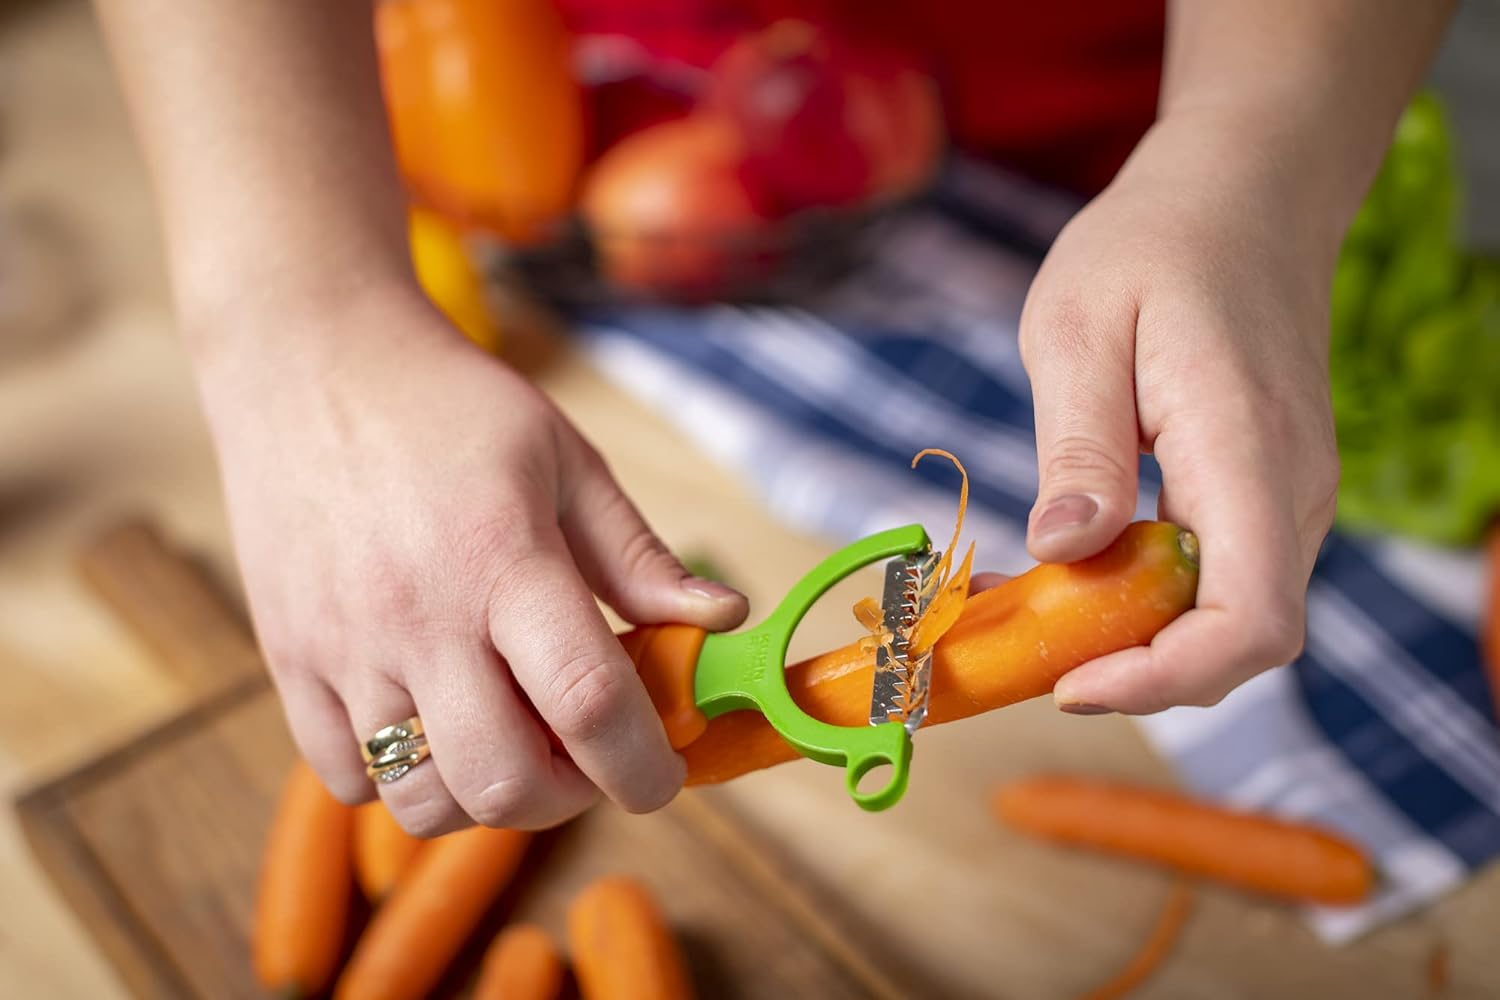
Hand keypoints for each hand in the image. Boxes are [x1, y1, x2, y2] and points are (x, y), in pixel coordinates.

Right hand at [199, 286, 747, 833]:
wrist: (310, 361)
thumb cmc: (452, 408)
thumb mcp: (566, 460)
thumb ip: (640, 557)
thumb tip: (724, 618)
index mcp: (504, 558)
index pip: (586, 702)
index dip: (641, 765)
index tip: (662, 775)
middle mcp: (418, 616)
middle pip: (504, 781)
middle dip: (569, 795)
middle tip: (585, 754)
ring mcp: (342, 646)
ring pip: (422, 799)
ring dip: (485, 796)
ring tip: (508, 737)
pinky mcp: (287, 659)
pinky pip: (343, 779)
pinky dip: (402, 779)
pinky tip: (433, 722)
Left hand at [1018, 113, 1341, 713]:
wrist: (1240, 195)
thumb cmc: (1152, 245)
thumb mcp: (1080, 328)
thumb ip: (1078, 448)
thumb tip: (1063, 552)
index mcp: (1247, 451)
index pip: (1249, 622)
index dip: (1162, 677)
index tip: (1069, 679)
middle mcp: (1291, 491)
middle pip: (1242, 643)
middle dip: (1138, 672)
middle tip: (1030, 649)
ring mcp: (1290, 496)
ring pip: (1233, 620)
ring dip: (1142, 640)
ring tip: (1042, 610)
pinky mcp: (1269, 492)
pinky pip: (1224, 578)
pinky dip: (1154, 600)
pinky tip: (1082, 569)